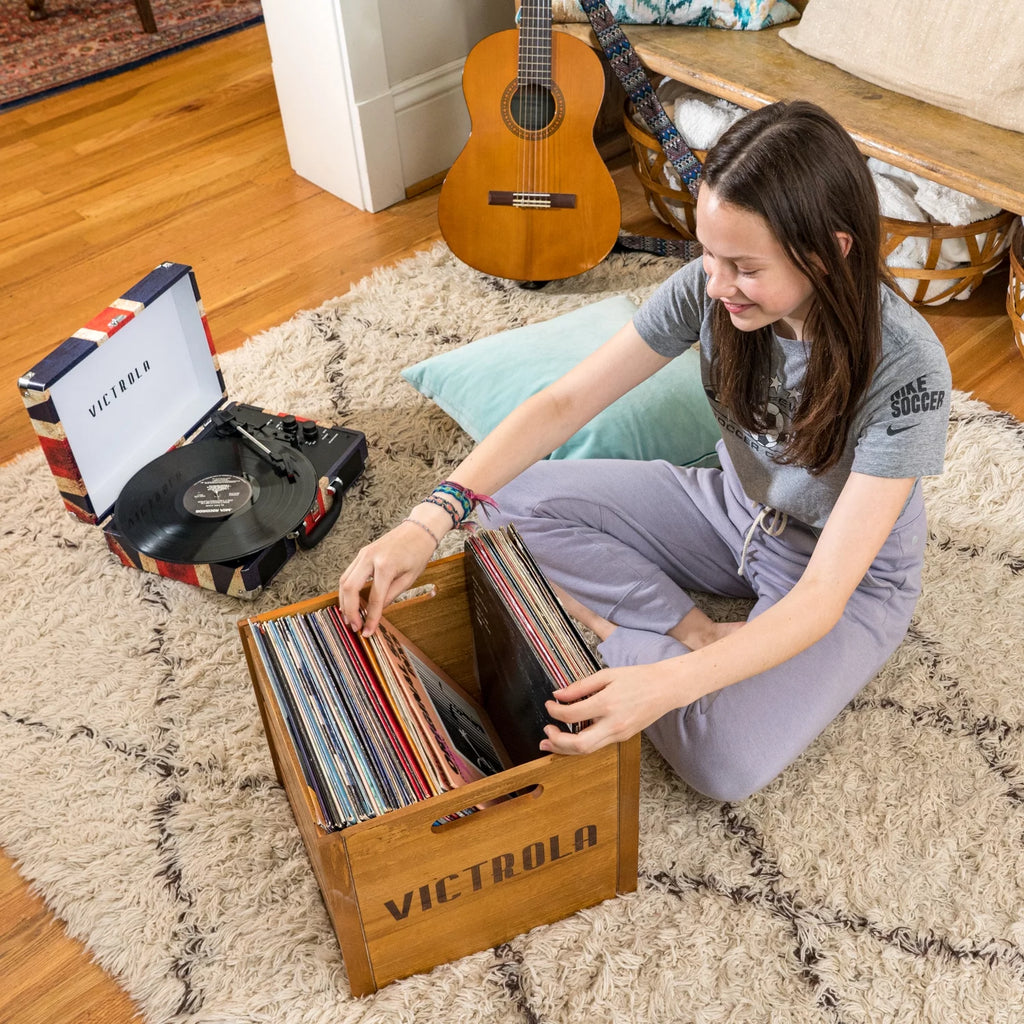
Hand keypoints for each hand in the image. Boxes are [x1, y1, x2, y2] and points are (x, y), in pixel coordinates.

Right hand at [338, 520, 437, 635]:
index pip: (374, 598)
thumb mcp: (409, 578)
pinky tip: (351, 602)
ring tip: (350, 617)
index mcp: (386, 565)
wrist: (418, 529)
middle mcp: (370, 557)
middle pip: (349, 588)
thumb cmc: (418, 552)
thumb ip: (391, 595)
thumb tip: (377, 611)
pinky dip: (347, 590)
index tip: (368, 631)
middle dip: (349, 610)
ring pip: (344, 581)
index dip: (370, 618)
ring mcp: (363, 554)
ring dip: (344, 601)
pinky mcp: (361, 553)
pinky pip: (348, 574)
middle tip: (355, 626)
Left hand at [538, 660, 686, 755]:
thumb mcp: (606, 675)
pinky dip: (580, 744)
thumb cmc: (637, 677)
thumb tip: (557, 695)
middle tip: (545, 731)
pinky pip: (597, 745)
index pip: (571, 715)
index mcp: (607, 703)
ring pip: (587, 750)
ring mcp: (619, 734)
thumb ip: (580, 686)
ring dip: (565, 749)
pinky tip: (571, 737)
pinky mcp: (623, 737)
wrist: (666, 688)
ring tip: (550, 742)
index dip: (554, 711)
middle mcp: (613, 724)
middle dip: (557, 742)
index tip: (549, 704)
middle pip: (578, 744)